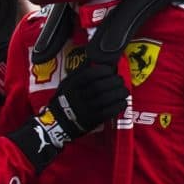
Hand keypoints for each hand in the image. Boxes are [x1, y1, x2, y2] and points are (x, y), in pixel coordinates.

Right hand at [7, 63, 127, 169]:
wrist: (58, 123)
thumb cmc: (64, 100)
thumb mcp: (66, 83)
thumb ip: (79, 72)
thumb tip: (93, 60)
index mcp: (72, 86)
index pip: (90, 75)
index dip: (103, 71)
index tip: (110, 70)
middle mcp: (78, 96)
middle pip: (100, 86)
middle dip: (114, 81)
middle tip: (120, 80)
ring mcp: (86, 109)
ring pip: (106, 99)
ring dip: (119, 93)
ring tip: (125, 91)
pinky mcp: (92, 120)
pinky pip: (108, 112)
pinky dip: (118, 106)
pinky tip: (123, 102)